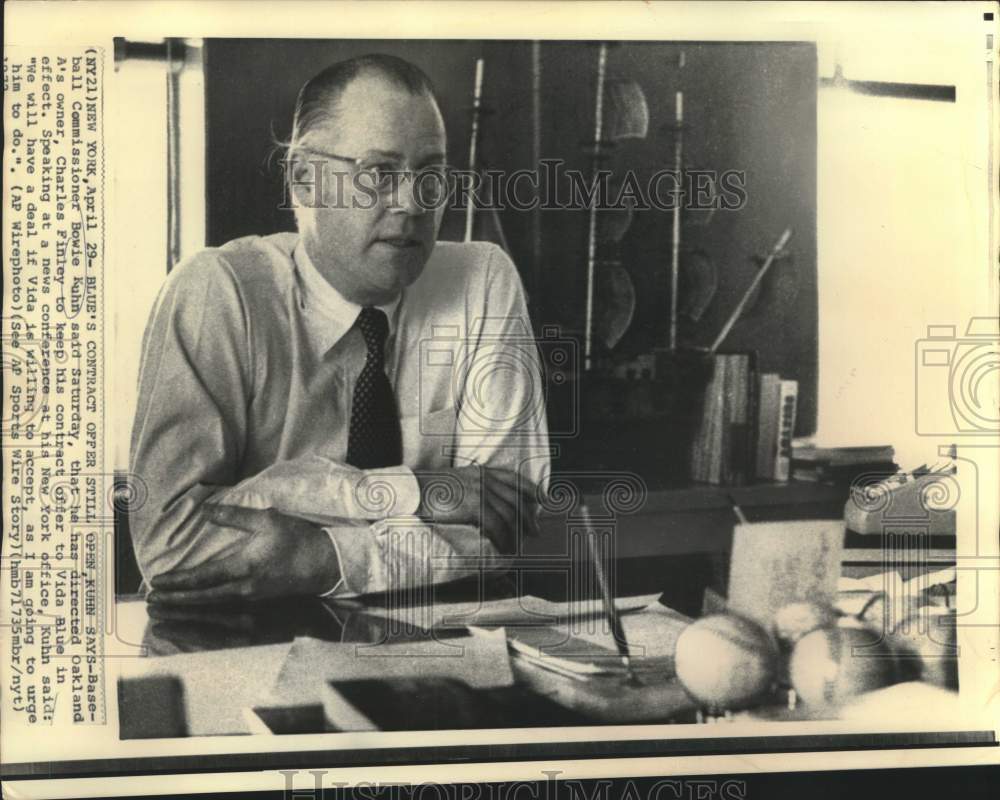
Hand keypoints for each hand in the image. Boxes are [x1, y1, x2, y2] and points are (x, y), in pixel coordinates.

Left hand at [147, 505, 339, 603]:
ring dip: (188, 605)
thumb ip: (235, 517)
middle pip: (202, 597)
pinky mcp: (259, 599)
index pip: (203, 577)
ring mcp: (252, 597)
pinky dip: (206, 606)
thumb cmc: (297, 539)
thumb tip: (206, 511)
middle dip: (175, 600)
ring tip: (169, 605)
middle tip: (152, 602)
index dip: (178, 581)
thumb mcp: (267, 520)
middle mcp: (244, 588)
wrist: (327, 564)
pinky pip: (225, 606)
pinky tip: (199, 604)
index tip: (157, 583)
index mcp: (243, 567)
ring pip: (212, 604)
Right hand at [414, 466, 540, 553]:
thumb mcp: (456, 482)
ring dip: (515, 534)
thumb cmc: (428, 490)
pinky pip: (496, 525)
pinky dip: (502, 539)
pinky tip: (503, 548)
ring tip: (517, 547)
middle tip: (535, 531)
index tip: (544, 499)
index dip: (531, 489)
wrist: (413, 491)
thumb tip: (483, 506)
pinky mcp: (474, 505)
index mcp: (481, 471)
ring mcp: (480, 491)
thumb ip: (472, 488)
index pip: (514, 479)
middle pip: (515, 499)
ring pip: (508, 515)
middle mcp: (484, 479)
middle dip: (528, 517)